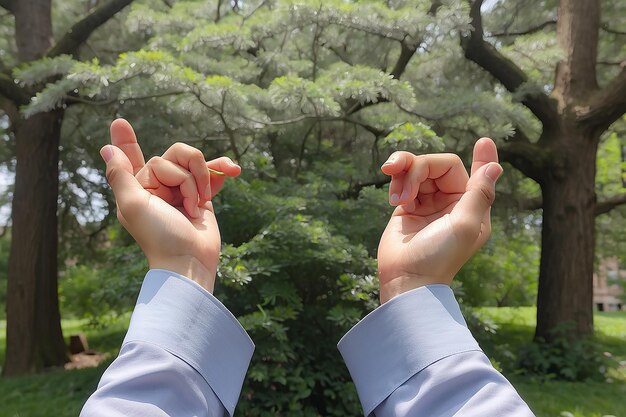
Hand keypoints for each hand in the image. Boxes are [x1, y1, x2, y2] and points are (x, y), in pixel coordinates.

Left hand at [101, 119, 240, 291]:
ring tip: (204, 202)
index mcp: (138, 187)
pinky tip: (234, 170)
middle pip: (174, 155)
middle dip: (186, 174)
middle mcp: (158, 187)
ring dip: (204, 178)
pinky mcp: (202, 198)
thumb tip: (106, 148)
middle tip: (189, 202)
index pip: (129, 158)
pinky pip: (212, 174)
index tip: (120, 122)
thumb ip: (121, 175)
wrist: (191, 260)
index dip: (126, 142)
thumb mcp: (133, 205)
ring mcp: (181, 192)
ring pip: (195, 163)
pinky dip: (222, 171)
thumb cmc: (159, 236)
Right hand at [377, 138, 501, 303]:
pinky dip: (396, 182)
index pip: (478, 175)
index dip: (482, 158)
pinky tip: (393, 200)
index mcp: (471, 207)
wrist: (406, 278)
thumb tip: (495, 167)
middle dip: (418, 168)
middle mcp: (450, 203)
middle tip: (405, 192)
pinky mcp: (404, 206)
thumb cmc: (440, 256)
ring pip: (417, 169)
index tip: (484, 141)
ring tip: (396, 197)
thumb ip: (479, 194)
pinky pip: (401, 180)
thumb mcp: (465, 225)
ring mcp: (426, 203)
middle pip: (437, 165)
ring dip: (404, 174)